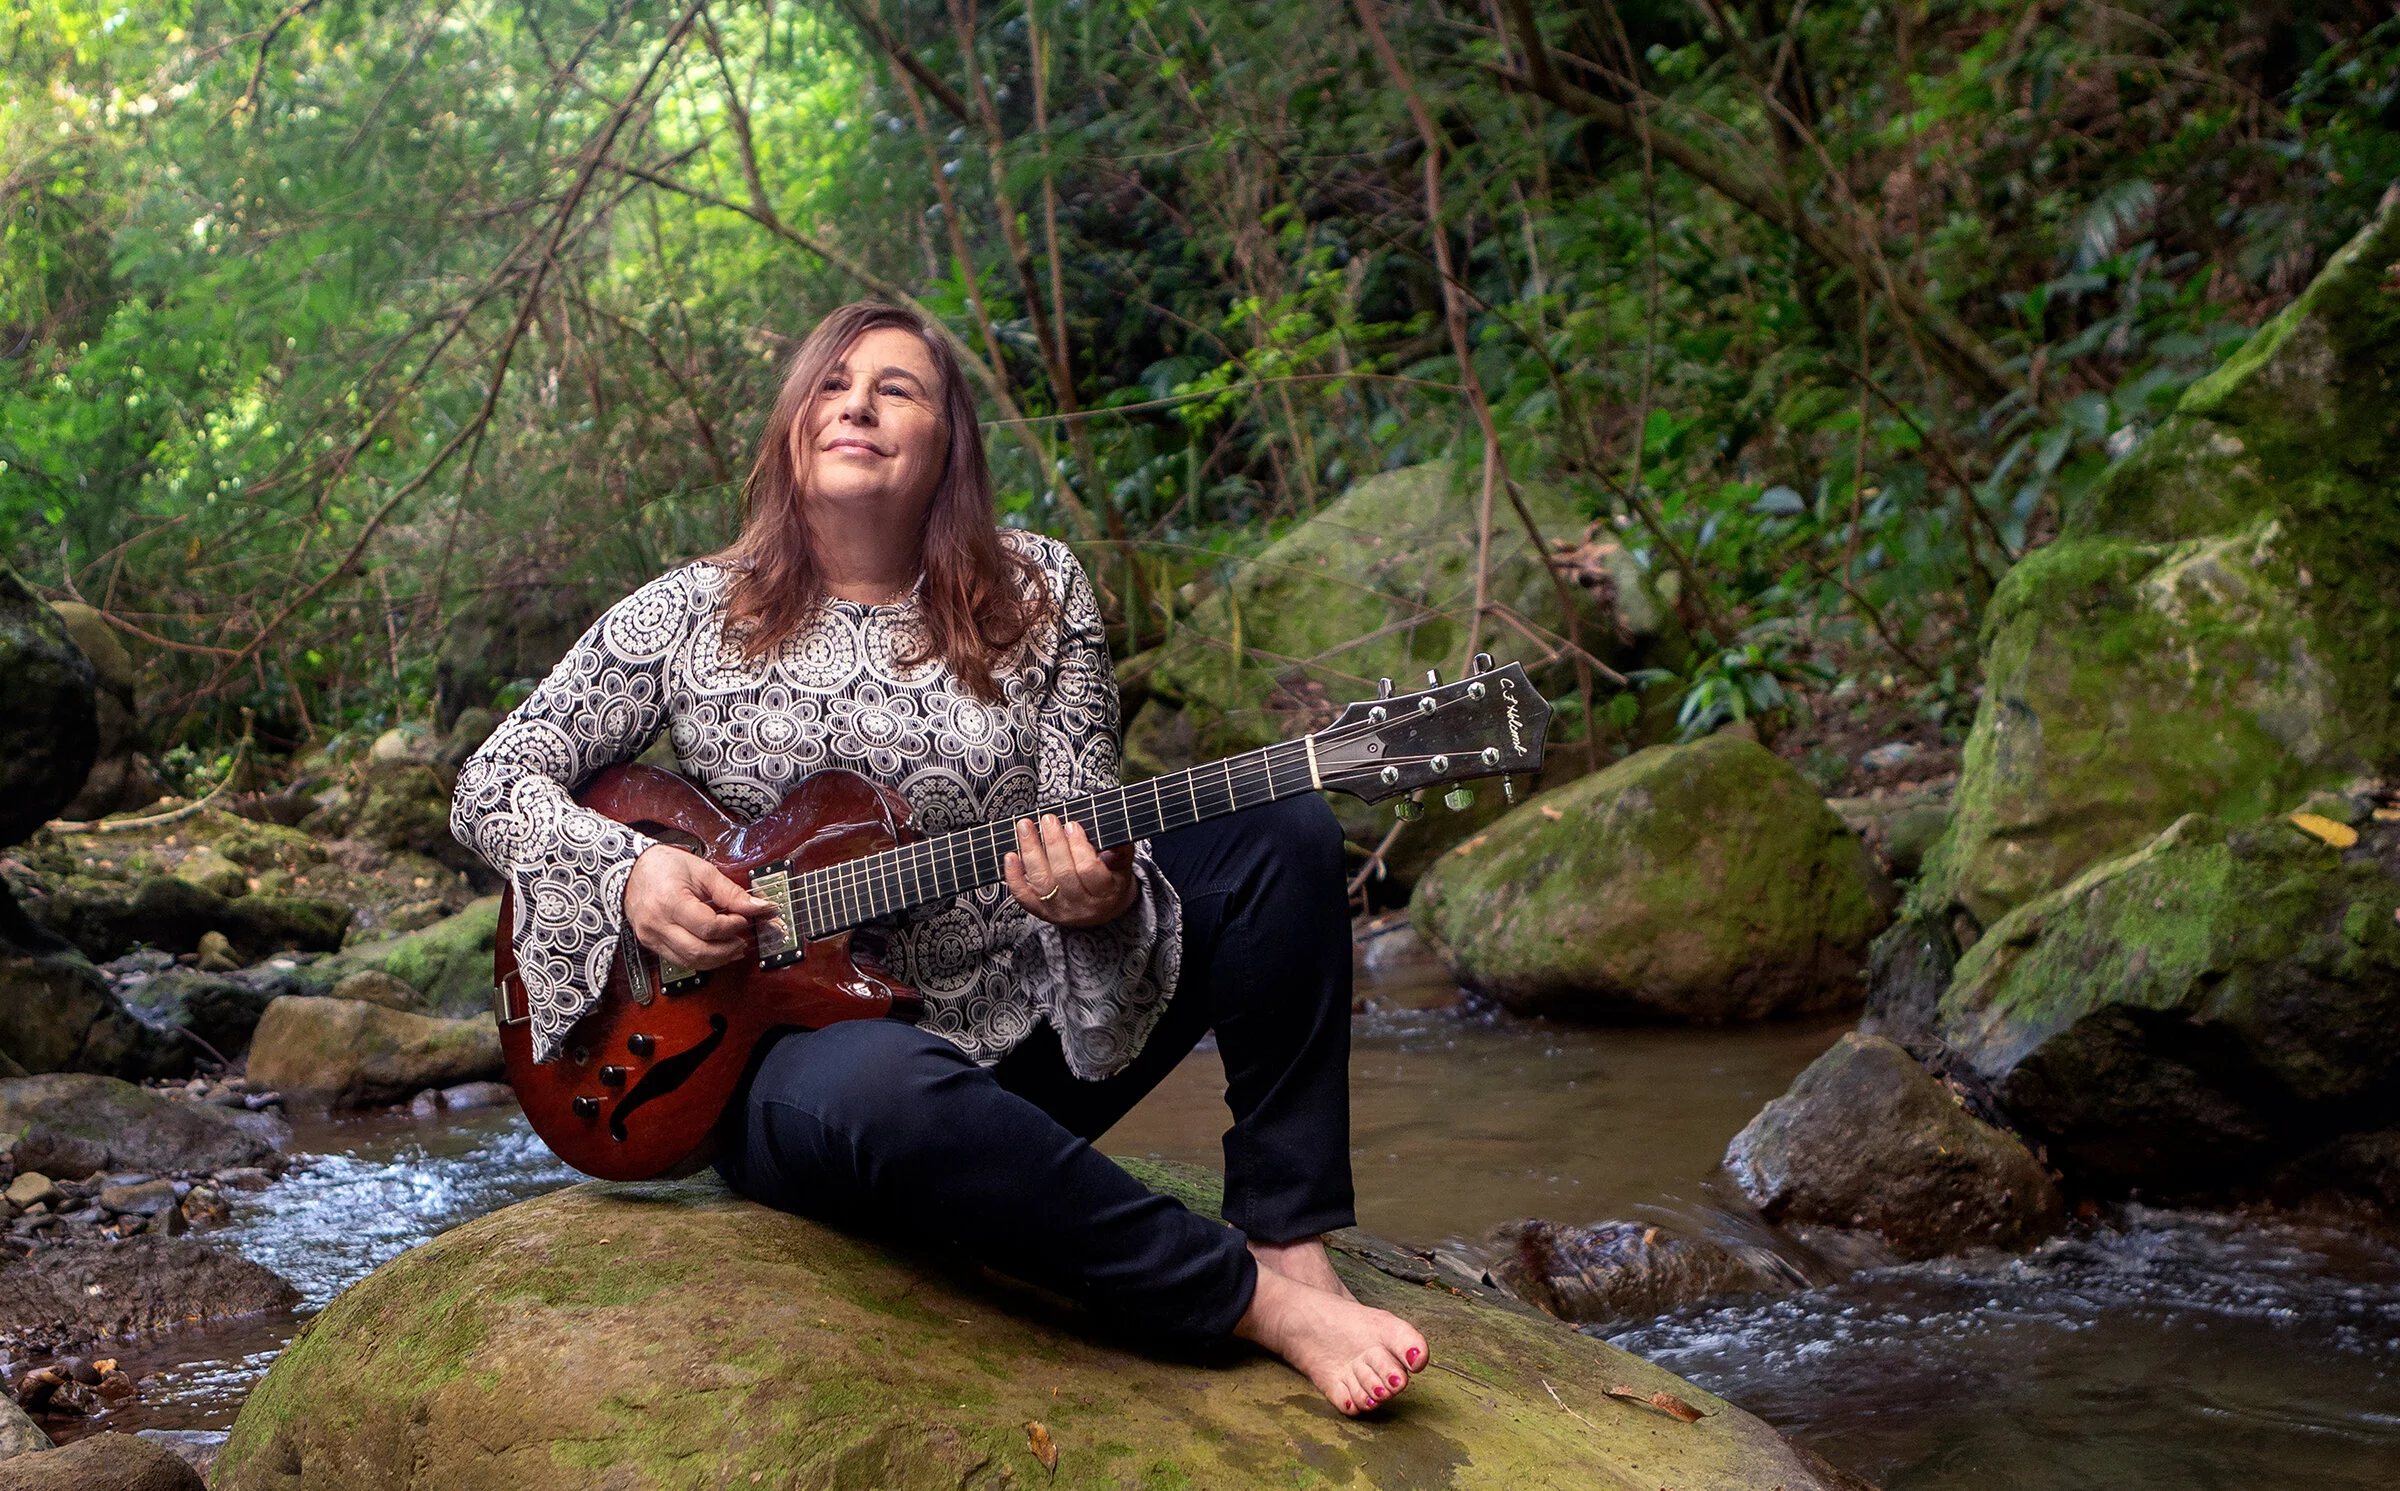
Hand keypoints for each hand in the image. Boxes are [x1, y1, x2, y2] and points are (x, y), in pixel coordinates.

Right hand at [624, 844, 775, 969]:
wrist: (631, 870)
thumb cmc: (664, 866)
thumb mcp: (702, 871)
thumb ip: (731, 892)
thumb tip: (758, 907)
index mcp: (670, 901)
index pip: (708, 927)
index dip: (731, 926)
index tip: (743, 919)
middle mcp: (657, 924)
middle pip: (699, 951)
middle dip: (727, 949)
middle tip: (742, 940)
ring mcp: (651, 937)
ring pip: (689, 962)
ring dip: (716, 959)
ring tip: (733, 947)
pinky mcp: (650, 944)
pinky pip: (679, 961)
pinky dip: (700, 960)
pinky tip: (714, 952)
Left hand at [1005, 814, 1136, 927]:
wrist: (1101, 910)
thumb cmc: (1111, 881)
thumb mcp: (1123, 867)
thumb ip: (1121, 853)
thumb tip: (1115, 842)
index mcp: (1105, 893)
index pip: (1089, 871)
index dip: (1079, 847)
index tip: (1072, 825)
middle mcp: (1081, 906)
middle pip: (1063, 874)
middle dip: (1053, 843)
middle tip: (1048, 819)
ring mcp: (1059, 910)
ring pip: (1041, 882)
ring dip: (1030, 852)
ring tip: (1025, 827)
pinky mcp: (1041, 911)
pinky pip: (1024, 896)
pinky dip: (1014, 876)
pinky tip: (1010, 856)